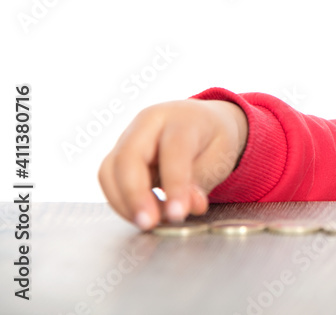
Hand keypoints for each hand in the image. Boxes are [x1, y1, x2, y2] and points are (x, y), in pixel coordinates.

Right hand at [98, 99, 248, 229]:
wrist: (203, 121)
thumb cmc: (212, 138)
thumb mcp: (219, 158)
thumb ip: (200, 183)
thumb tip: (183, 208)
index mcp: (181, 118)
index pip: (174, 151)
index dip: (175, 185)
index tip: (178, 214)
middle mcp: (149, 122)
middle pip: (128, 157)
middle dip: (135, 196)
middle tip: (149, 223)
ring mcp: (128, 136)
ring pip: (109, 170)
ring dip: (124, 202)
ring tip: (149, 221)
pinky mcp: (117, 154)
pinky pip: (109, 179)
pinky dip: (120, 201)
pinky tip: (141, 213)